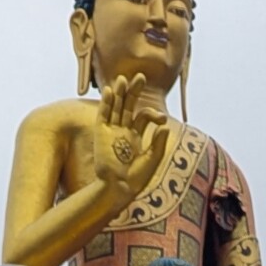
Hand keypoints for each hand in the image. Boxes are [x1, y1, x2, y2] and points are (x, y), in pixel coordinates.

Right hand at [85, 73, 167, 203]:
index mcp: (135, 137)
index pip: (143, 116)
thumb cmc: (136, 179)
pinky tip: (109, 91)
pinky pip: (103, 116)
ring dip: (118, 93)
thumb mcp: (152, 159)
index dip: (152, 113)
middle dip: (133, 92)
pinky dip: (105, 104)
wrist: (118, 188)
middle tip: (141, 77)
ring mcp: (111, 132)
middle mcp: (123, 132)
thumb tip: (164, 125)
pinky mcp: (101, 135)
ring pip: (115, 108)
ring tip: (122, 78)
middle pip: (128, 106)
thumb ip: (158, 142)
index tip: (160, 119)